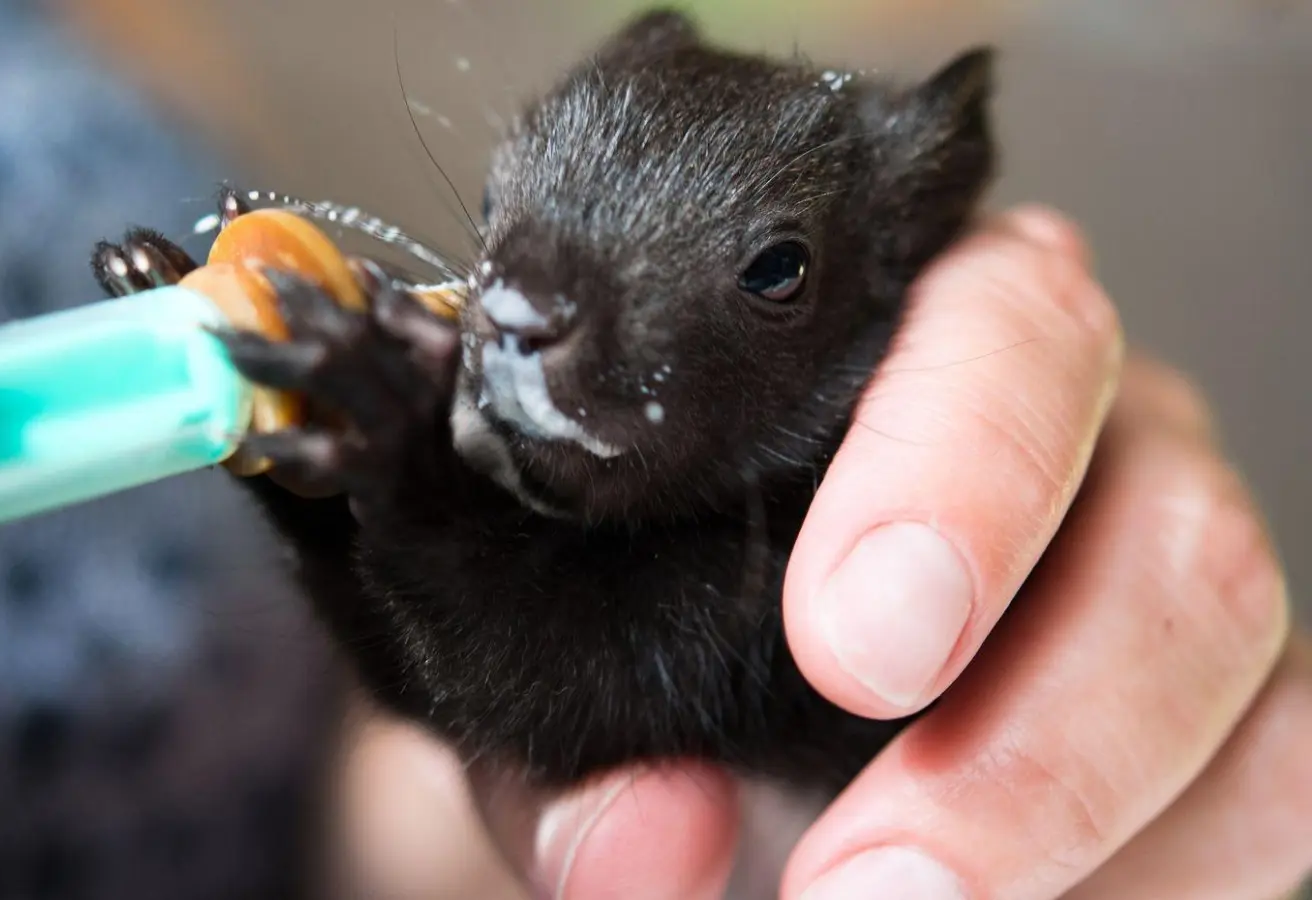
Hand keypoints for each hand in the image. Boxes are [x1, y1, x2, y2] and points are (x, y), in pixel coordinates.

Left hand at [432, 206, 1303, 898]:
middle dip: (1033, 719)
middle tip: (870, 875)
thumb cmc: (663, 650)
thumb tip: (635, 843)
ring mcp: (1170, 535)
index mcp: (903, 340)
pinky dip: (1155, 865)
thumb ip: (573, 761)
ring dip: (1072, 811)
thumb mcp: (579, 694)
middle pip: (1163, 501)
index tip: (846, 642)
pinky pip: (1280, 767)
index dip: (951, 472)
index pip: (994, 325)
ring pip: (1231, 633)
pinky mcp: (1241, 682)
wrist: (745, 720)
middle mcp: (1076, 411)